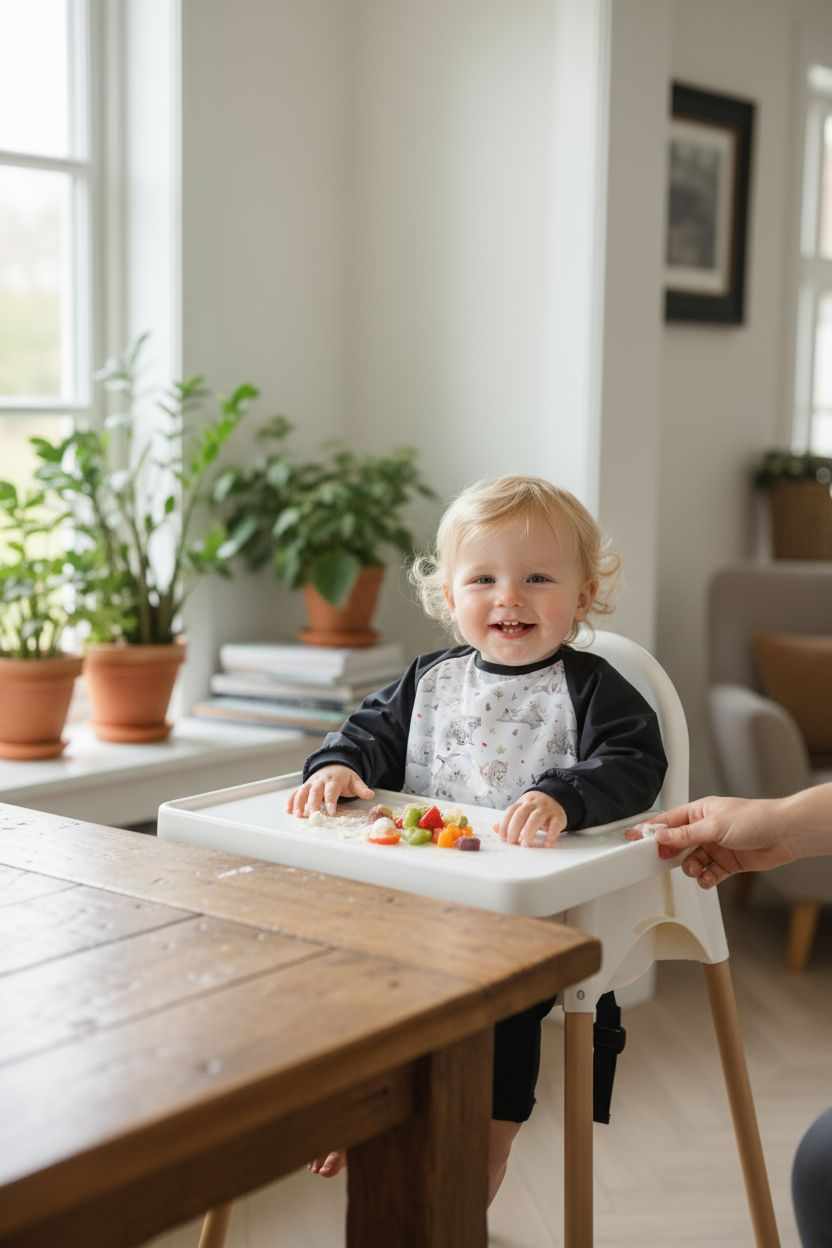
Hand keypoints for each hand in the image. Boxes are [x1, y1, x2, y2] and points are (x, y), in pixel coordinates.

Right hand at [287, 766, 373, 816]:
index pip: (332, 791)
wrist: (333, 765)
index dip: (331, 801)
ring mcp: (311, 783)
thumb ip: (362, 789)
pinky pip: (296, 792)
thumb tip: (370, 794)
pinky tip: (288, 810)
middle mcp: (320, 780)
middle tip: (313, 816)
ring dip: (299, 803)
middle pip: (315, 791)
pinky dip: (291, 800)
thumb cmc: (344, 777)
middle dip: (313, 804)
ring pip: (303, 791)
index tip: (331, 812)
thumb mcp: (355, 781)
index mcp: (334, 779)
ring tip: (298, 815)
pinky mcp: (304, 786)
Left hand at [494, 791, 566, 847]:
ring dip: (529, 832)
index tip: (502, 837)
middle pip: (521, 813)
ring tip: (525, 844)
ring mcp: (546, 810)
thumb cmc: (535, 809)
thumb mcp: (522, 810)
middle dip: (514, 828)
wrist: (556, 798)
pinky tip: (546, 844)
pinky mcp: (558, 817)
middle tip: (512, 841)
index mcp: (522, 803)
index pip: (511, 811)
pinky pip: (555, 825)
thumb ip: (509, 819)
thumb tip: (495, 828)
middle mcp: (534, 804)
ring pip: (536, 818)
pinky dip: (550, 835)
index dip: (505, 824)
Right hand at [627, 795, 795, 887]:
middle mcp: (706, 829)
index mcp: (699, 812)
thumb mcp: (714, 826)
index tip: (635, 838)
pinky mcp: (727, 863)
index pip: (668, 821)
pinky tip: (708, 878)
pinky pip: (708, 874)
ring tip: (696, 869)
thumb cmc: (755, 819)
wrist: (785, 834)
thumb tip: (661, 837)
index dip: (651, 830)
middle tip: (664, 860)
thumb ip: (685, 835)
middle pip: (677, 843)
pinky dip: (706, 878)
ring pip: (692, 861)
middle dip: (671, 853)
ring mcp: (716, 847)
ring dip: (691, 868)